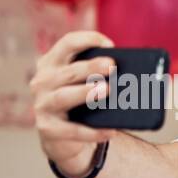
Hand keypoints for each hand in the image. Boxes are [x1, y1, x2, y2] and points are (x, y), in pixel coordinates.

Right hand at [30, 30, 120, 176]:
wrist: (62, 137)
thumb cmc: (80, 102)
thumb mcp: (85, 84)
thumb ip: (100, 76)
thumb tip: (136, 77)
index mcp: (51, 63)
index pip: (67, 43)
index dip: (88, 40)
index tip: (111, 44)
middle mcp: (42, 81)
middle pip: (69, 71)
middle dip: (90, 67)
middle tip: (112, 65)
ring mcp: (42, 105)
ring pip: (64, 97)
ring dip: (86, 93)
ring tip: (107, 91)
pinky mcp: (47, 129)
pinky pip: (71, 130)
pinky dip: (92, 132)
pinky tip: (111, 131)